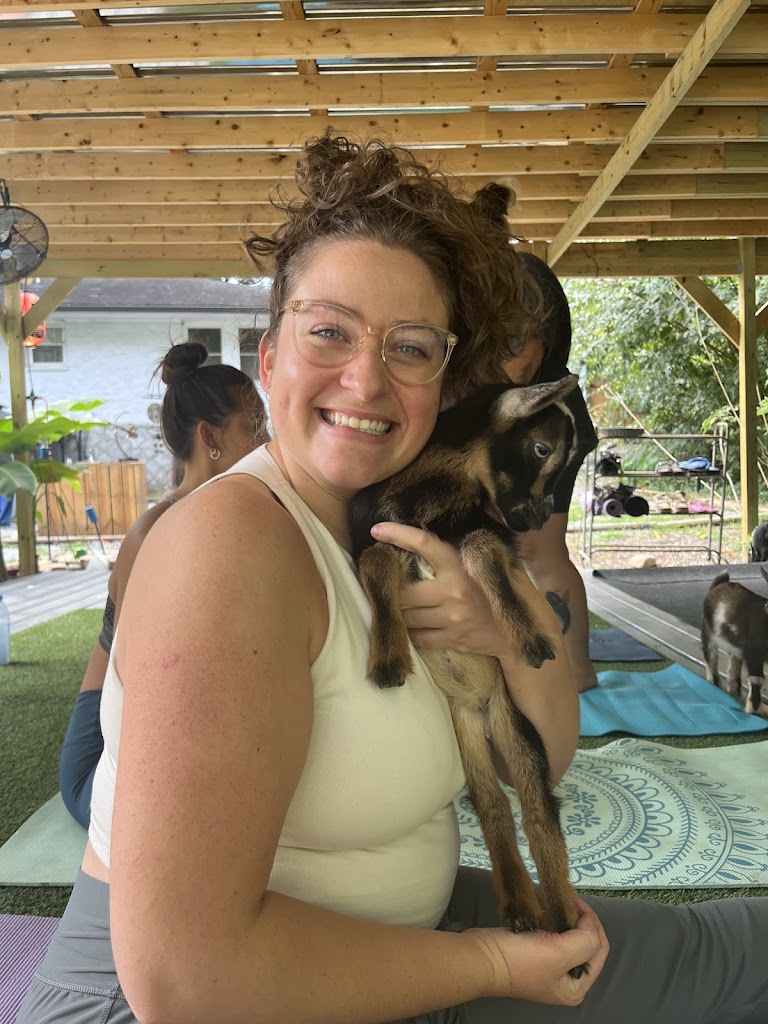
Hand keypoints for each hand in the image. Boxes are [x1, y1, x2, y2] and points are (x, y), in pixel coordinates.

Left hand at [369, 522, 510, 658]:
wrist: (523, 631)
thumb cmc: (506, 589)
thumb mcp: (493, 561)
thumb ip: (470, 546)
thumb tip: (455, 520)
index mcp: (461, 566)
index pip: (424, 544)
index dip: (398, 534)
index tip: (376, 529)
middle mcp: (453, 592)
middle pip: (404, 591)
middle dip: (392, 589)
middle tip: (384, 583)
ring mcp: (451, 618)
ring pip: (407, 616)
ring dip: (399, 612)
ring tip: (397, 605)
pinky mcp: (452, 639)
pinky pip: (418, 637)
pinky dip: (411, 632)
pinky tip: (412, 626)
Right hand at [468, 896, 608, 1006]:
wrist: (481, 958)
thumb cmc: (520, 960)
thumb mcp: (560, 953)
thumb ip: (586, 940)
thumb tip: (589, 923)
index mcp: (577, 987)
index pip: (600, 950)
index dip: (593, 923)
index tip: (576, 902)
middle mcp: (566, 978)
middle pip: (586, 942)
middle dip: (581, 920)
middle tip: (568, 899)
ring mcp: (550, 965)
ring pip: (570, 935)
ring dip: (567, 917)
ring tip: (560, 900)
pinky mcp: (535, 951)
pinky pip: (553, 932)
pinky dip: (554, 918)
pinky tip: (547, 907)